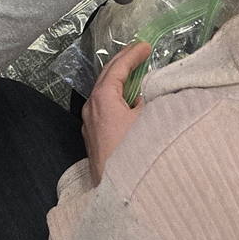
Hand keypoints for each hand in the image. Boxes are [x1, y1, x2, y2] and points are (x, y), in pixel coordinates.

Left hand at [83, 43, 149, 183]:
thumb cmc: (134, 153)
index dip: (133, 54)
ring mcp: (88, 123)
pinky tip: (126, 100)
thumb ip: (150, 101)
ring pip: (103, 92)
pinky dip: (115, 96)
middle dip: (124, 62)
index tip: (147, 46)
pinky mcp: (91, 138)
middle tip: (140, 52)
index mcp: (103, 98)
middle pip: (107, 76)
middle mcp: (91, 107)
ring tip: (135, 72)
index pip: (118, 68)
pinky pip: (102, 107)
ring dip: (119, 80)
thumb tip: (148, 93)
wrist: (117, 194)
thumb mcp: (148, 122)